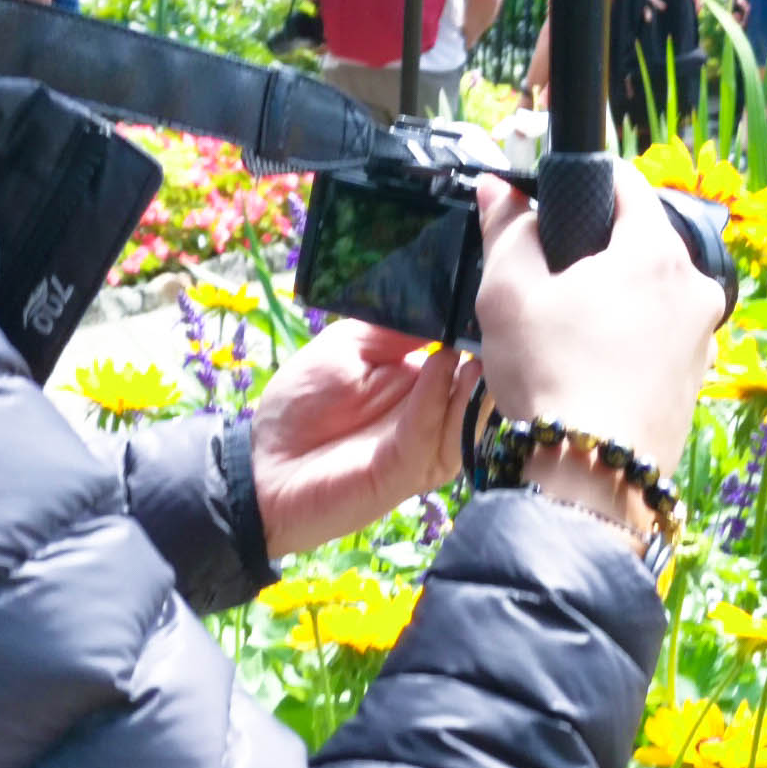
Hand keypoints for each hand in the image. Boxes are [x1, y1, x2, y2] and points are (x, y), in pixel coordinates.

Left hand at [248, 318, 481, 559]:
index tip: (495, 295)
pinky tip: (442, 365)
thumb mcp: (350, 346)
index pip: (466, 357)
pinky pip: (430, 434)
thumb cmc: (302, 404)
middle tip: (503, 320)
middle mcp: (434, 417)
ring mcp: (425, 448)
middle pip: (478, 389)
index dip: (479, 331)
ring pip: (466, 416)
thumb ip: (397, 330)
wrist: (263, 467)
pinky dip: (439, 400)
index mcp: (423, 385)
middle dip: (492, 357)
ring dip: (475, 380)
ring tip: (482, 343)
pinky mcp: (406, 471)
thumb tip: (448, 306)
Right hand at [468, 172, 724, 484]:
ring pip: (649, 296)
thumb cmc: (549, 375)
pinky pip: (657, 341)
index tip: (548, 207)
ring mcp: (703, 339)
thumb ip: (506, 229)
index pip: (625, 185)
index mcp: (657, 251)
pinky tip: (588, 371)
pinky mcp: (696, 382)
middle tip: (544, 285)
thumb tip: (500, 190)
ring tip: (562, 336)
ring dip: (612, 301)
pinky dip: (626, 343)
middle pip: (640, 243)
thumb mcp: (507, 292)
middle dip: (594, 252)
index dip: (582, 187)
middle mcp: (696, 287)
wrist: (590, 480)